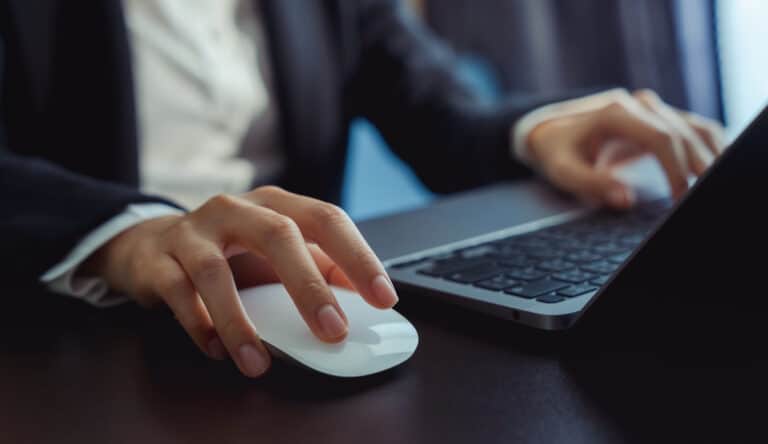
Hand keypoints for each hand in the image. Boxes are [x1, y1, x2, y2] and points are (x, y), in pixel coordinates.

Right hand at [84, 186, 398, 377]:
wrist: (152, 245)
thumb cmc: (230, 251)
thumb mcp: (278, 253)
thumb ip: (321, 268)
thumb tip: (363, 299)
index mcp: (275, 204)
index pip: (326, 219)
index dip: (358, 256)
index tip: (383, 298)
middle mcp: (235, 209)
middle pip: (277, 236)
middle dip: (308, 287)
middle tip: (331, 331)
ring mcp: (193, 232)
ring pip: (215, 271)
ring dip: (239, 322)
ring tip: (258, 362)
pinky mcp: (158, 261)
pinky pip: (178, 294)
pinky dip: (199, 325)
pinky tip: (217, 349)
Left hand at [526, 89, 726, 207]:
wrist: (553, 130)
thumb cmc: (557, 151)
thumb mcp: (562, 171)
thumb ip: (591, 183)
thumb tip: (627, 199)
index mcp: (616, 112)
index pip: (661, 138)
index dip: (676, 169)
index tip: (680, 198)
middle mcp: (639, 104)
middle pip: (683, 133)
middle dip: (699, 167)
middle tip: (705, 196)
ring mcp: (653, 109)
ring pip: (695, 128)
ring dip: (711, 156)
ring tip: (716, 185)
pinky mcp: (661, 118)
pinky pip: (695, 129)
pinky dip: (711, 147)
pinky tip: (718, 167)